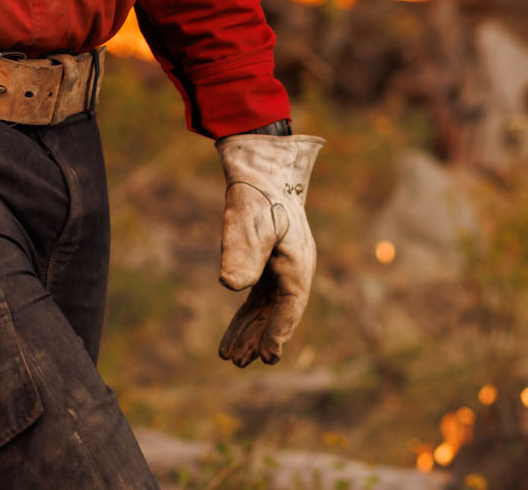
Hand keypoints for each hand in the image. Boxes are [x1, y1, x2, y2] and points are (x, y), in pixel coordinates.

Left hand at [215, 132, 323, 365]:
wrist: (260, 164)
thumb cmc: (257, 192)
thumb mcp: (248, 221)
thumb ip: (241, 253)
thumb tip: (229, 286)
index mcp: (298, 262)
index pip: (289, 306)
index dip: (278, 332)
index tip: (267, 356)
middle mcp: (295, 269)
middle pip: (278, 313)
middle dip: (259, 338)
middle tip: (238, 363)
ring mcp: (283, 266)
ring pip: (267, 308)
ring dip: (251, 331)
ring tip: (230, 357)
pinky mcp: (269, 261)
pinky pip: (260, 296)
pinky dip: (247, 314)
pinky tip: (235, 331)